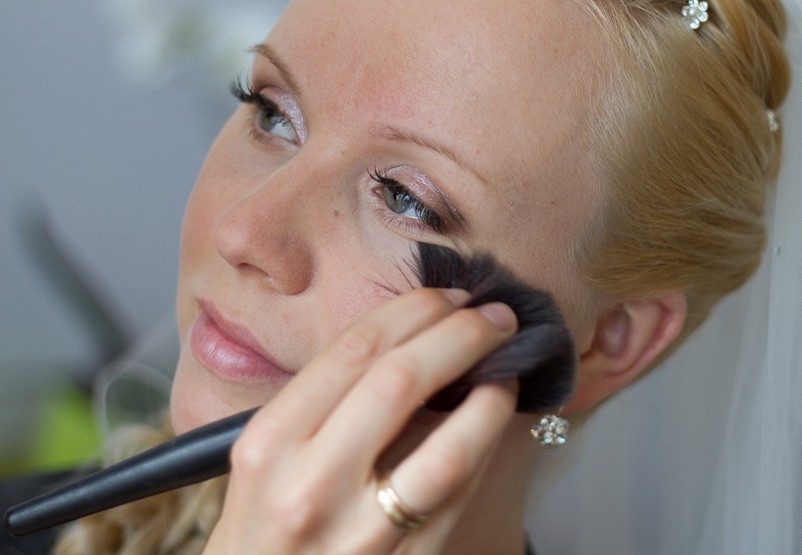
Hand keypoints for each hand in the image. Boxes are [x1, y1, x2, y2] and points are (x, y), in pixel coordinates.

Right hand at [203, 288, 518, 553]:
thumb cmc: (265, 530)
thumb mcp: (268, 460)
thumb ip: (324, 403)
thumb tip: (410, 337)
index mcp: (269, 443)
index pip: (352, 350)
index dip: (412, 310)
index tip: (448, 297)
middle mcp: (308, 485)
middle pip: (398, 379)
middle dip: (459, 333)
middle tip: (495, 315)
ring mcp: (358, 530)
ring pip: (444, 445)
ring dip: (488, 390)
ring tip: (509, 358)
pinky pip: (458, 492)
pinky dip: (487, 440)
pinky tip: (498, 410)